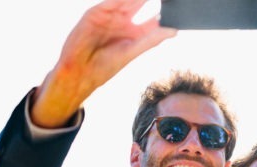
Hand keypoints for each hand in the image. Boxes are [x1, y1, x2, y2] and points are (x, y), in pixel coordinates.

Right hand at [31, 0, 176, 127]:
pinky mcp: (96, 12)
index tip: (177, 4)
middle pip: (141, 2)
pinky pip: (111, 1)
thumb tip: (174, 31)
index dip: (165, 10)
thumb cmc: (104, 66)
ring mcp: (110, 15)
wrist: (80, 71)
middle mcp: (124, 21)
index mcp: (135, 32)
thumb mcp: (132, 51)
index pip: (154, 17)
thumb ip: (152, 39)